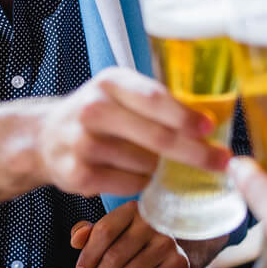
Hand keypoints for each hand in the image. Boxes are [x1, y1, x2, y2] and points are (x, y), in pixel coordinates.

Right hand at [37, 67, 228, 197]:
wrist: (46, 137)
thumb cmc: (100, 114)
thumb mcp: (122, 93)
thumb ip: (157, 103)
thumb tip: (209, 126)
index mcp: (111, 82)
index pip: (154, 98)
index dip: (184, 116)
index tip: (209, 128)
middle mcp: (94, 109)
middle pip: (156, 137)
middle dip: (194, 152)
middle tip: (219, 161)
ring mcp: (83, 144)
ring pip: (146, 165)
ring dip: (164, 169)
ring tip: (163, 164)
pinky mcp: (78, 174)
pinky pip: (130, 184)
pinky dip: (142, 183)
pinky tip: (139, 175)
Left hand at [68, 200, 192, 267]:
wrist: (177, 243)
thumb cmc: (136, 237)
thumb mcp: (112, 228)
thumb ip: (88, 232)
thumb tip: (77, 240)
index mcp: (134, 209)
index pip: (104, 232)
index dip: (88, 255)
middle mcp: (154, 223)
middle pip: (114, 257)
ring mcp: (169, 243)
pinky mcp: (178, 263)